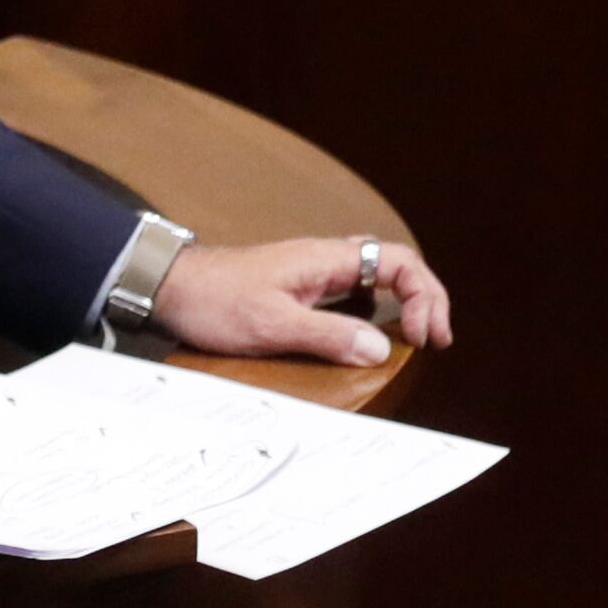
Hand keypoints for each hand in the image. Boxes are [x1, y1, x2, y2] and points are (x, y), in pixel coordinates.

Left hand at [148, 232, 457, 362]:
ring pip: (377, 277)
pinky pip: (352, 292)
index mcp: (327, 259)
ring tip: (415, 337)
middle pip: (396, 265)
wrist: (171, 287)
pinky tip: (369, 336)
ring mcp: (314, 272)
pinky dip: (374, 310)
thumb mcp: (272, 324)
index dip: (425, 296)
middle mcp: (326, 259)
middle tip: (436, 339)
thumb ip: (328, 336)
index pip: (399, 262)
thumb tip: (381, 348)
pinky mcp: (300, 288)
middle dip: (425, 298)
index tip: (424, 335)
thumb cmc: (214, 300)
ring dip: (403, 303)